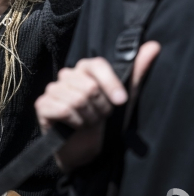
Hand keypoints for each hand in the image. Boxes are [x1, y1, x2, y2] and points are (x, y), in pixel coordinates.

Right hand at [34, 41, 160, 172]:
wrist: (85, 149)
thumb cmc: (104, 122)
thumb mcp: (124, 98)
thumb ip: (136, 72)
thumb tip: (154, 46)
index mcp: (85, 69)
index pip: (97, 65)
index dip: (110, 84)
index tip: (120, 101)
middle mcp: (66, 75)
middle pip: (89, 87)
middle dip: (100, 108)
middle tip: (99, 116)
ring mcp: (52, 89)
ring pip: (77, 99)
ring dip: (88, 118)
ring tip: (88, 122)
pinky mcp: (42, 104)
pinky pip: (63, 109)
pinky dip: (74, 123)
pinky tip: (74, 126)